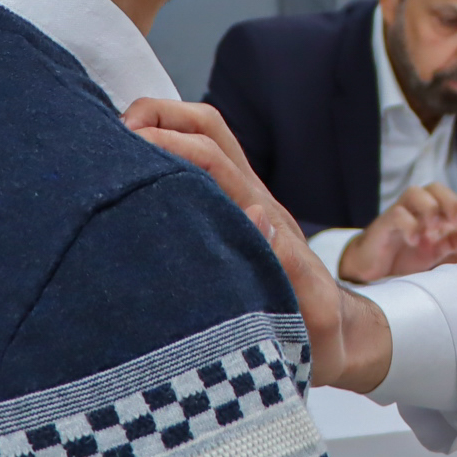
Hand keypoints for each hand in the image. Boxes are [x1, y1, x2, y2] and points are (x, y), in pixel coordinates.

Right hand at [121, 99, 392, 391]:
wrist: (343, 339)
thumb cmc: (322, 333)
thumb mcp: (312, 312)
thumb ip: (289, 268)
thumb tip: (258, 218)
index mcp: (265, 222)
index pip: (214, 161)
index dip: (171, 144)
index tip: (130, 146)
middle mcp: (254, 202)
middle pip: (209, 131)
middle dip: (160, 117)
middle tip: (113, 134)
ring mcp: (246, 206)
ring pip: (207, 141)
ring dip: (163, 127)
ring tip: (115, 144)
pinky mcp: (237, 218)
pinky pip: (204, 170)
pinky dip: (168, 154)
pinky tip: (134, 172)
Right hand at [339, 184, 456, 282]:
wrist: (371, 270)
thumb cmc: (405, 257)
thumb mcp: (437, 253)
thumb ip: (456, 243)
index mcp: (432, 213)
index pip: (451, 199)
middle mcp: (416, 209)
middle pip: (435, 188)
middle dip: (450, 202)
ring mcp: (400, 214)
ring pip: (415, 192)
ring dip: (430, 209)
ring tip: (434, 231)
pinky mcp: (383, 225)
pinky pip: (396, 214)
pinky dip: (409, 225)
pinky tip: (415, 241)